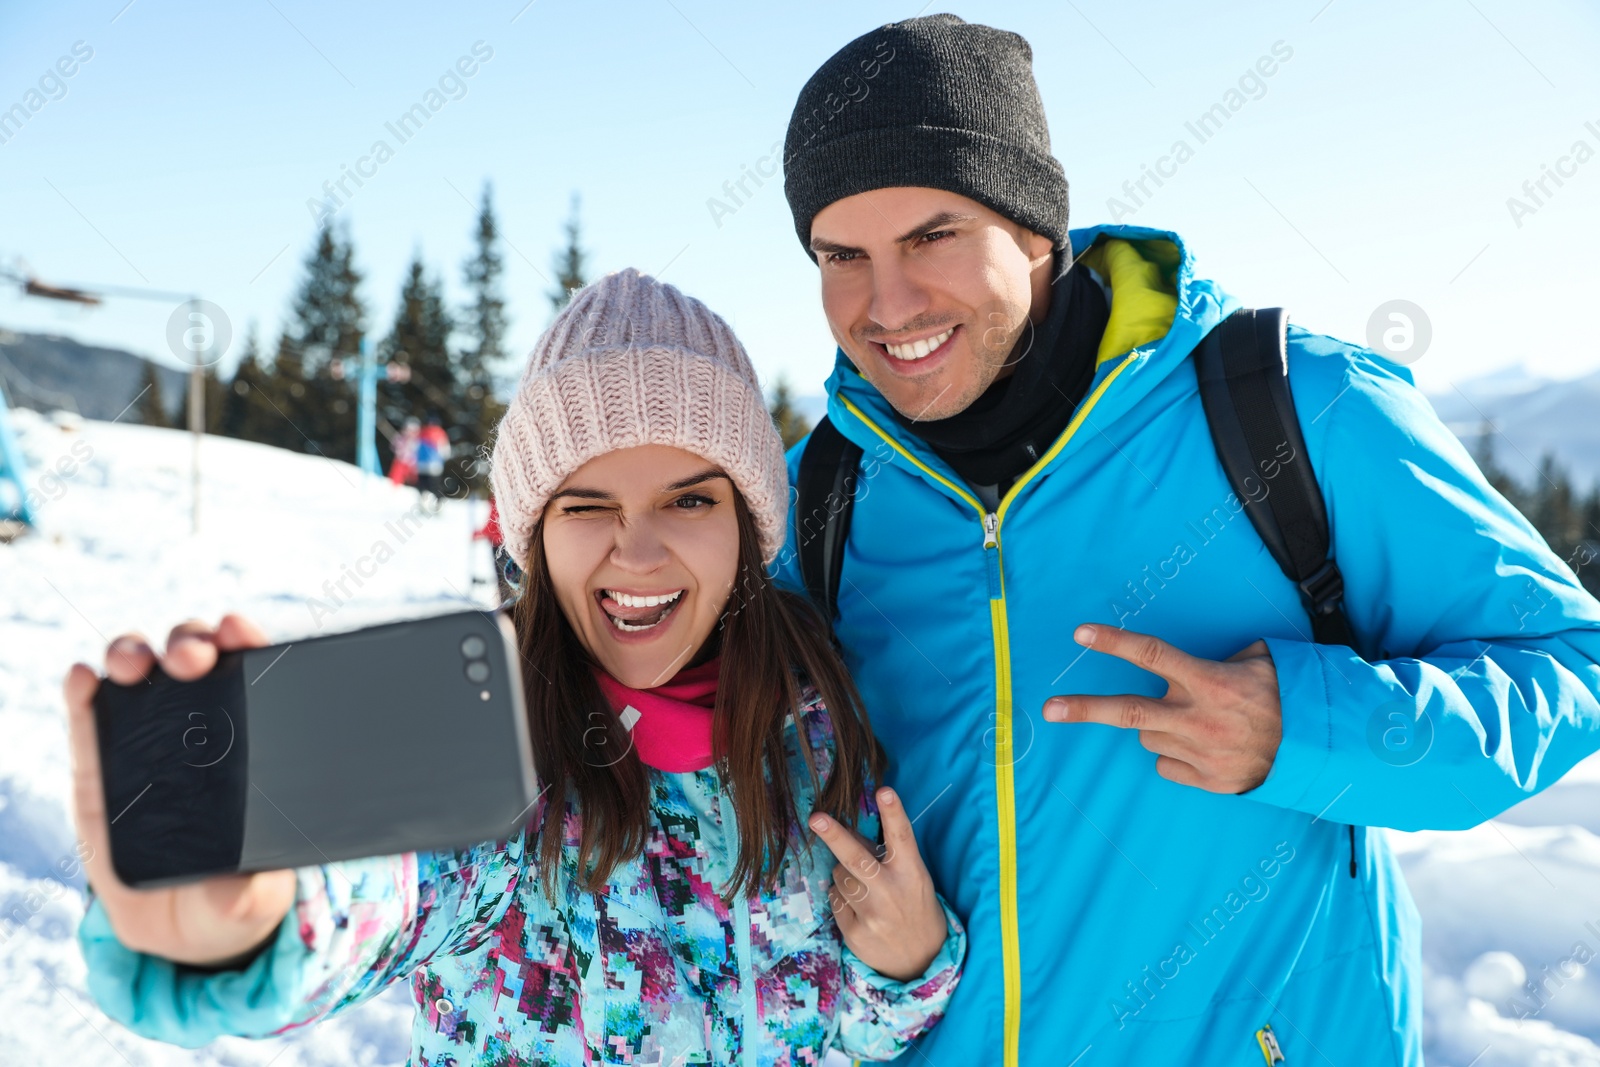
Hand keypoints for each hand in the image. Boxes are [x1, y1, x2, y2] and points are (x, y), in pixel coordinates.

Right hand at [64, 614, 296, 967]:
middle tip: (191, 658)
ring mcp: (144, 739)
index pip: (252, 673)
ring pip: (139, 673)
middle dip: (189, 642)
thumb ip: (254, 891)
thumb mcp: (254, 896)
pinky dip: (82, 689)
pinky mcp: (96, 764)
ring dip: (135, 653)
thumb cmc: (233, 893)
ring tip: (135, 666)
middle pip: (192, 659)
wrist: (178, 925)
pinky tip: (83, 678)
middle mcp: (198, 726)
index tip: (240, 631)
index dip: (246, 641)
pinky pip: (87, 715)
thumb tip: (249, 888)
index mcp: (251, 739)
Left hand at [809, 787, 946, 982]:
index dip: (893, 813)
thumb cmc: (915, 908)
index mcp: (912, 873)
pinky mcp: (854, 932)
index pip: (902, 837)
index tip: (884, 790)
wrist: (921, 963)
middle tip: (816, 818)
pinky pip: (834, 899)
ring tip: (866, 890)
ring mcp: (871, 914)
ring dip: (844, 875)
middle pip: (856, 858)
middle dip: (834, 836)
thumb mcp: (913, 880)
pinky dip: (841, 897)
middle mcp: (891, 892)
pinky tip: (860, 909)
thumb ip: (886, 857)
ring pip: (839, 876)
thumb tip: (850, 833)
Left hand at [1043, 625, 1281, 793]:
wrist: (1317, 753)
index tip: (1081, 633)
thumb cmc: (1286, 697)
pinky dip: (1174, 755)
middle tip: (1049, 709)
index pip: (1151, 654)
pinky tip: (1200, 747)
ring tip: (1193, 722)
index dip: (1113, 642)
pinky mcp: (1205, 780)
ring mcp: (1199, 751)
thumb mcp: (1258, 661)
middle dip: (1084, 709)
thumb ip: (1219, 656)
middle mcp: (1197, 717)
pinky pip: (1167, 765)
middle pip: (1128, 711)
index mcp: (1208, 681)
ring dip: (1158, 727)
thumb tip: (1190, 660)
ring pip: (1148, 737)